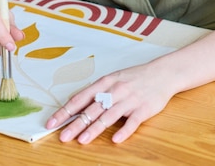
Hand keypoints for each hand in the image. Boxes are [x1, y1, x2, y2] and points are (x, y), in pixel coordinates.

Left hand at [45, 60, 173, 143]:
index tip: (52, 122)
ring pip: (109, 116)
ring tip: (82, 140)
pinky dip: (124, 131)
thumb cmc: (134, 77)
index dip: (66, 111)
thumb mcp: (114, 79)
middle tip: (62, 136)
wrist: (162, 73)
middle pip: (92, 109)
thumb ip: (97, 92)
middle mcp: (115, 90)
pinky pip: (132, 122)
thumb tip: (76, 104)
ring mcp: (129, 100)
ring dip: (94, 129)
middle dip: (76, 123)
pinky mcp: (143, 109)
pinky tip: (115, 140)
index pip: (81, 98)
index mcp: (106, 82)